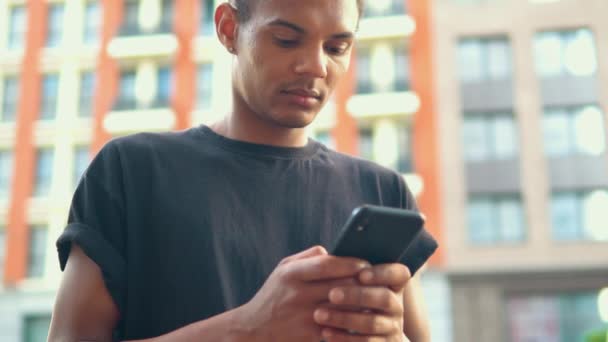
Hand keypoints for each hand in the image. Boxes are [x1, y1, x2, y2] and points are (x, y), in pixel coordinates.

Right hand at [231, 246, 370, 341]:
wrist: (253, 330)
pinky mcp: (309, 336)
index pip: (327, 265)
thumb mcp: (283, 269)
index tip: (365, 264)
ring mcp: (303, 317)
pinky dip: (352, 323)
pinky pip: (338, 328)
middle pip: (340, 287)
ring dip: (362, 305)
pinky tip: (362, 319)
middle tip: (377, 281)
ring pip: (343, 309)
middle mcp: (297, 294)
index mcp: (291, 274)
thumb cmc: (273, 295)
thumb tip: (332, 251)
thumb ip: (307, 257)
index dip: (350, 263)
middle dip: (362, 284)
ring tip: (375, 299)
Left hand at [313, 262, 411, 341]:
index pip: (400, 274)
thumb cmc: (353, 301)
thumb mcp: (355, 285)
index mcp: (392, 285)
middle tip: (332, 294)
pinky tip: (325, 333)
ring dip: (344, 318)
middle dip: (357, 295)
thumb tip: (320, 252)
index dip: (383, 273)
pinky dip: (344, 338)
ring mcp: (392, 328)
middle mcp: (396, 306)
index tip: (361, 275)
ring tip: (319, 314)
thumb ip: (345, 270)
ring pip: (372, 323)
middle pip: (384, 299)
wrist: (365, 336)